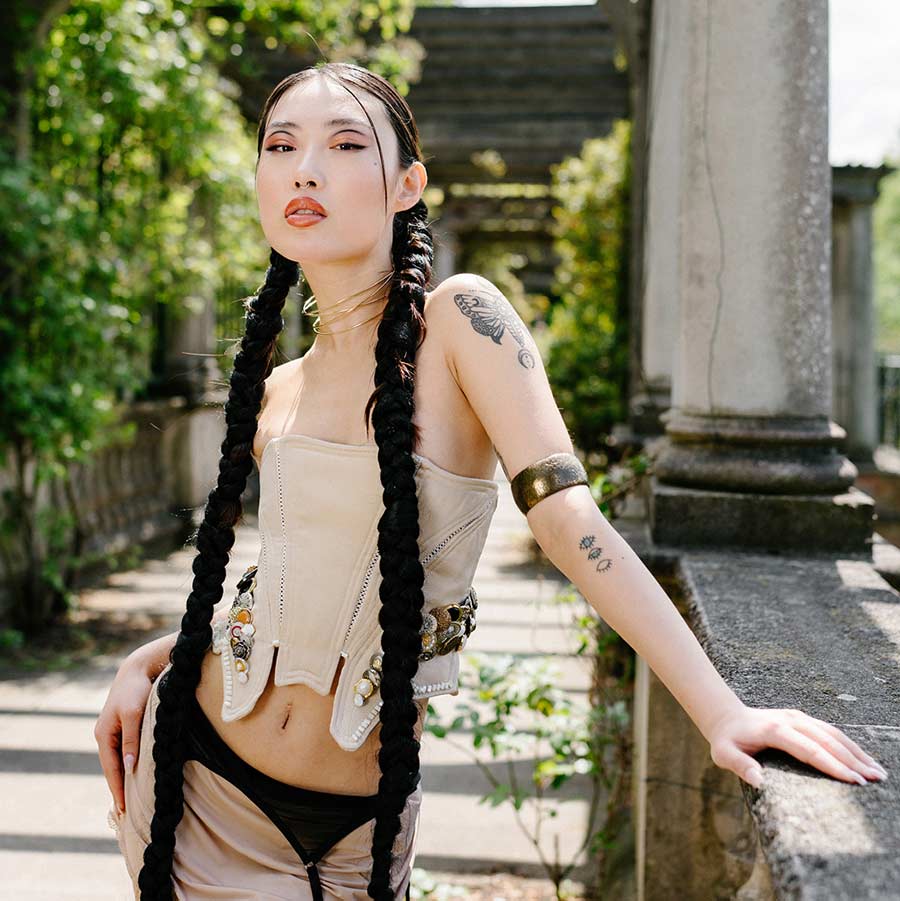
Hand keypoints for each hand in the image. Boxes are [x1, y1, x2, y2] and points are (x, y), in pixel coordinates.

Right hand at [94, 656, 154, 815]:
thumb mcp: (134, 715)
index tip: (124, 809)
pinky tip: (134, 773)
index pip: (111, 769)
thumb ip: (131, 741)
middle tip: (126, 813)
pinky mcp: (123, 726)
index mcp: (103, 734)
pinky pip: (124, 751)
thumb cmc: (137, 690)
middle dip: (118, 788)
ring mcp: (113, 731)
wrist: (138, 668)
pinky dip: (128, 764)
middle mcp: (105, 735)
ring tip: (130, 799)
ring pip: (118, 760)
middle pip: (112, 768)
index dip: (117, 789)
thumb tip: (129, 768)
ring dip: (124, 778)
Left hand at [707, 704, 888, 787]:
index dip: (833, 765)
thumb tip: (759, 781)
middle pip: (828, 741)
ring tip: (878, 771)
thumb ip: (740, 766)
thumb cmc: (727, 741)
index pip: (810, 750)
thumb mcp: (724, 754)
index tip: (854, 780)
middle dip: (853, 761)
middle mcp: (791, 720)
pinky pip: (830, 731)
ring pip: (833, 734)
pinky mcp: (803, 719)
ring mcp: (798, 717)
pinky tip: (863, 758)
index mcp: (775, 731)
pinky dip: (849, 744)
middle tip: (875, 780)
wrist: (726, 716)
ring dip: (857, 752)